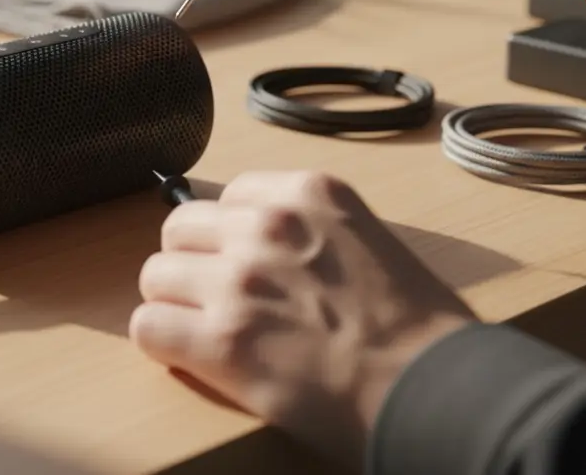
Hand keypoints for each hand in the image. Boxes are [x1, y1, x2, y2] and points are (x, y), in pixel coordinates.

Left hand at [129, 171, 475, 469]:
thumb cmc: (419, 329)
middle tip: (221, 301)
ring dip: (175, 305)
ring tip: (210, 333)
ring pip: (155, 276)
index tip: (245, 263)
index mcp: (308, 193)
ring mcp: (238, 279)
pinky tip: (194, 357)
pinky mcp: (219, 339)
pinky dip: (163, 344)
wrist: (438, 392)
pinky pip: (147, 326)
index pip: (227, 196)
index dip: (229, 236)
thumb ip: (307, 230)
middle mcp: (266, 225)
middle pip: (180, 229)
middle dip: (194, 264)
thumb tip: (257, 244)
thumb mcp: (366, 239)